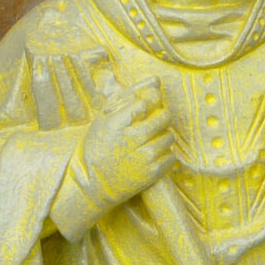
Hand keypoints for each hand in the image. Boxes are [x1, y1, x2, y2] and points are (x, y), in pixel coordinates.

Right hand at [73, 78, 171, 214]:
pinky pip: (171, 156)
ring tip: (149, 141)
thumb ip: (127, 97)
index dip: (148, 103)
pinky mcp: (152, 173)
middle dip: (161, 116)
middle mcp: (132, 139)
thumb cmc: (98, 146)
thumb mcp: (104, 118)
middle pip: (164, 117)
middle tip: (153, 122)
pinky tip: (151, 154)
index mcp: (117, 123)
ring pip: (169, 136)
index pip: (145, 103)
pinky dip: (164, 154)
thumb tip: (155, 80)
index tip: (145, 108)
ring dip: (163, 136)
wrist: (93, 183)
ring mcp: (144, 157)